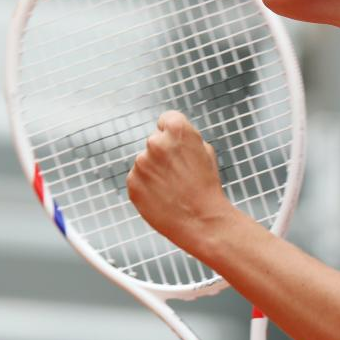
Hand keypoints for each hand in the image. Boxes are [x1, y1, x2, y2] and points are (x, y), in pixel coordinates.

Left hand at [126, 110, 233, 252]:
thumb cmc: (207, 186)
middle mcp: (155, 142)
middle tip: (179, 172)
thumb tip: (171, 137)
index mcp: (177, 129)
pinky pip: (137, 179)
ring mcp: (141, 163)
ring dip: (154, 171)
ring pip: (145, 161)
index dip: (174, 134)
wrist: (201, 220)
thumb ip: (185, 139)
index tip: (178, 146)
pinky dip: (147, 186)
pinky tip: (163, 196)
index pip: (166, 119)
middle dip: (163, 153)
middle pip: (155, 141)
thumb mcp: (206, 151)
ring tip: (173, 187)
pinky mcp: (132, 183)